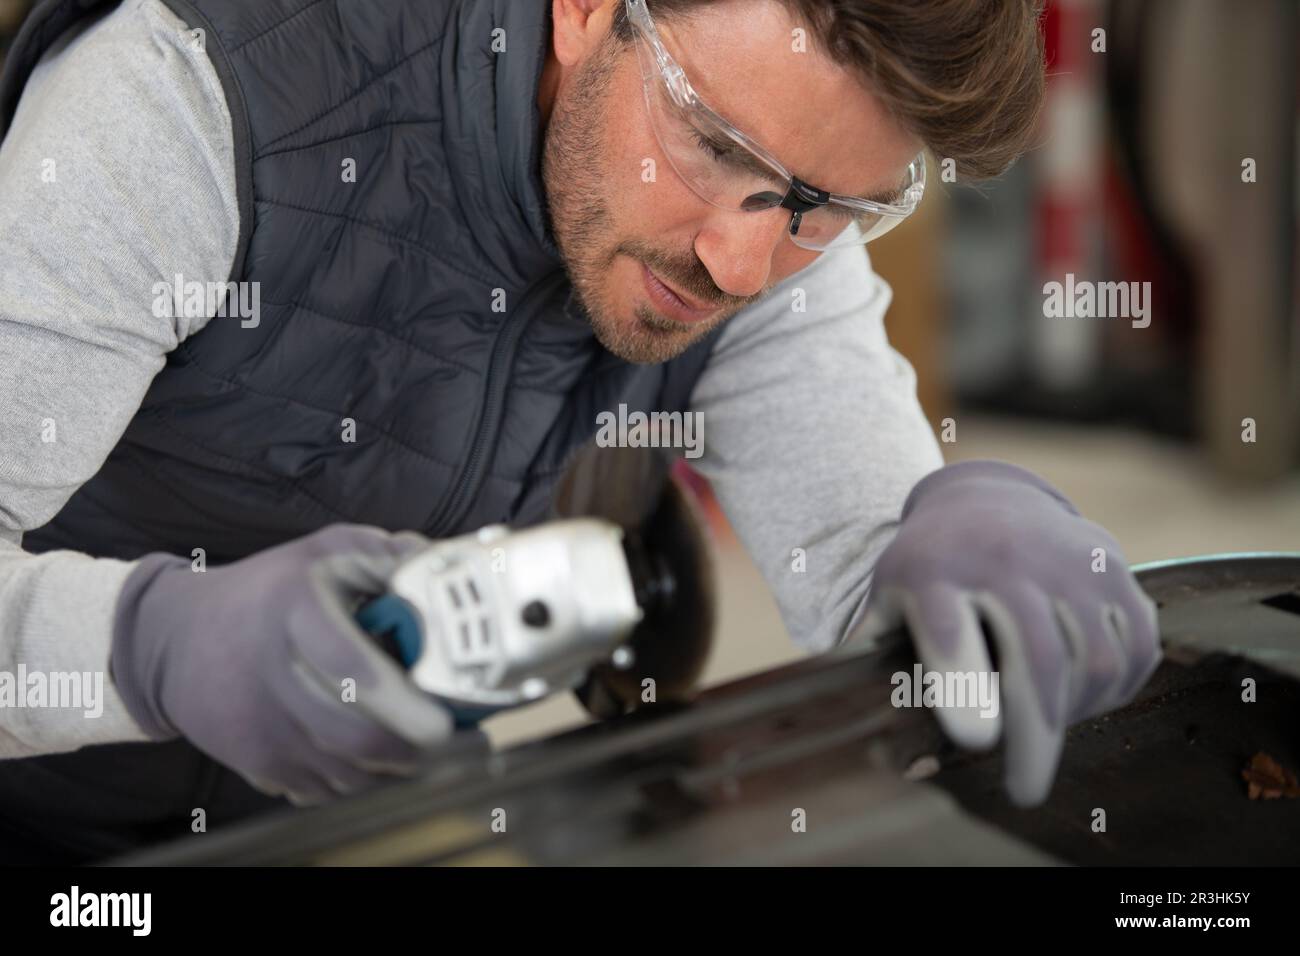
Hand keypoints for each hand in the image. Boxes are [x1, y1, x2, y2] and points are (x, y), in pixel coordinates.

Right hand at [111, 524, 464, 804]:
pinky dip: (358, 782)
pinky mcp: (254, 761)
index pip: (348, 662)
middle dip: (413, 747)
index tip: (444, 715)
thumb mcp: (323, 550)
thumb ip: (387, 553)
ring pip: (346, 773)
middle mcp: (274, 673)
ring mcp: (261, 725)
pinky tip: (373, 758)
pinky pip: (322, 790)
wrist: (174, 639)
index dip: (400, 696)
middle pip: (355, 736)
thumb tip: (446, 566)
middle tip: (447, 738)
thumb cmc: (268, 590)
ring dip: (392, 769)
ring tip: (416, 745)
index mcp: (296, 609)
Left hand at [860, 460, 1160, 805]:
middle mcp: (1007, 559)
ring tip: (1042, 735)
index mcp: (935, 571)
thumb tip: (830, 711)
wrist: (987, 497)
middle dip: (1034, 736)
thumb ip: (868, 652)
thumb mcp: (887, 595)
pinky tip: (1080, 702)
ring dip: (1072, 715)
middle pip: (1037, 660)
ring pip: (1093, 661)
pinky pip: (1134, 648)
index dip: (965, 687)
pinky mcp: (1115, 569)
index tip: (976, 741)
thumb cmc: (928, 567)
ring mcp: (1069, 560)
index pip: (950, 632)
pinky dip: (1113, 690)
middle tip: (1023, 789)